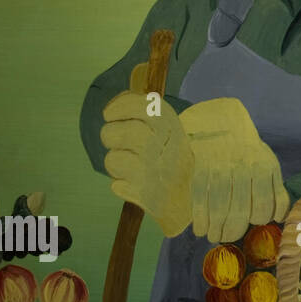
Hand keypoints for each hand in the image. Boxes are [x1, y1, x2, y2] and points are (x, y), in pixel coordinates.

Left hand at [100, 77, 193, 237]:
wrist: (192, 198)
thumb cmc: (173, 159)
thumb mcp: (171, 131)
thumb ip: (147, 114)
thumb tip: (117, 103)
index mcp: (173, 128)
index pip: (145, 107)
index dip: (121, 106)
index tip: (108, 114)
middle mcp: (166, 147)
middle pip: (124, 133)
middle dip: (110, 134)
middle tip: (112, 139)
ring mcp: (156, 172)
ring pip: (114, 160)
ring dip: (114, 161)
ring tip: (127, 165)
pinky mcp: (147, 195)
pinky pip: (117, 185)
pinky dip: (121, 184)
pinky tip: (135, 184)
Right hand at [179, 97, 289, 242]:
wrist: (223, 128)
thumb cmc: (250, 154)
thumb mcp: (269, 165)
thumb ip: (275, 190)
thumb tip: (280, 217)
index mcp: (264, 169)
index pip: (264, 206)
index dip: (259, 219)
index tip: (253, 221)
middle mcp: (243, 170)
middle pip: (239, 212)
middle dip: (233, 231)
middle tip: (228, 236)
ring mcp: (220, 171)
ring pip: (218, 211)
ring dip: (215, 230)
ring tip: (214, 236)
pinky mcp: (201, 172)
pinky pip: (200, 203)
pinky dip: (200, 221)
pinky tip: (200, 230)